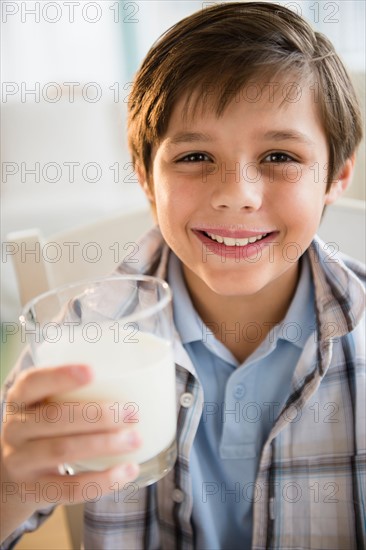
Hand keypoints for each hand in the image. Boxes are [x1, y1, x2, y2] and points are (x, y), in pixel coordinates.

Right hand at [1, 364, 140, 512]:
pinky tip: (127, 471)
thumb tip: (137, 379)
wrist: (10, 476)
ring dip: (104, 444)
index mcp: (20, 399)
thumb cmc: (43, 428)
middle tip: (133, 413)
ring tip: (135, 439)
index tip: (93, 371)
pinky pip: (69, 489)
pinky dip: (102, 481)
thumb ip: (75, 392)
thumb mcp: (45, 405)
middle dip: (97, 415)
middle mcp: (15, 428)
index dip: (60, 376)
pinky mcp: (34, 491)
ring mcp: (21, 461)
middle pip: (54, 418)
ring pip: (62, 451)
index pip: (33, 382)